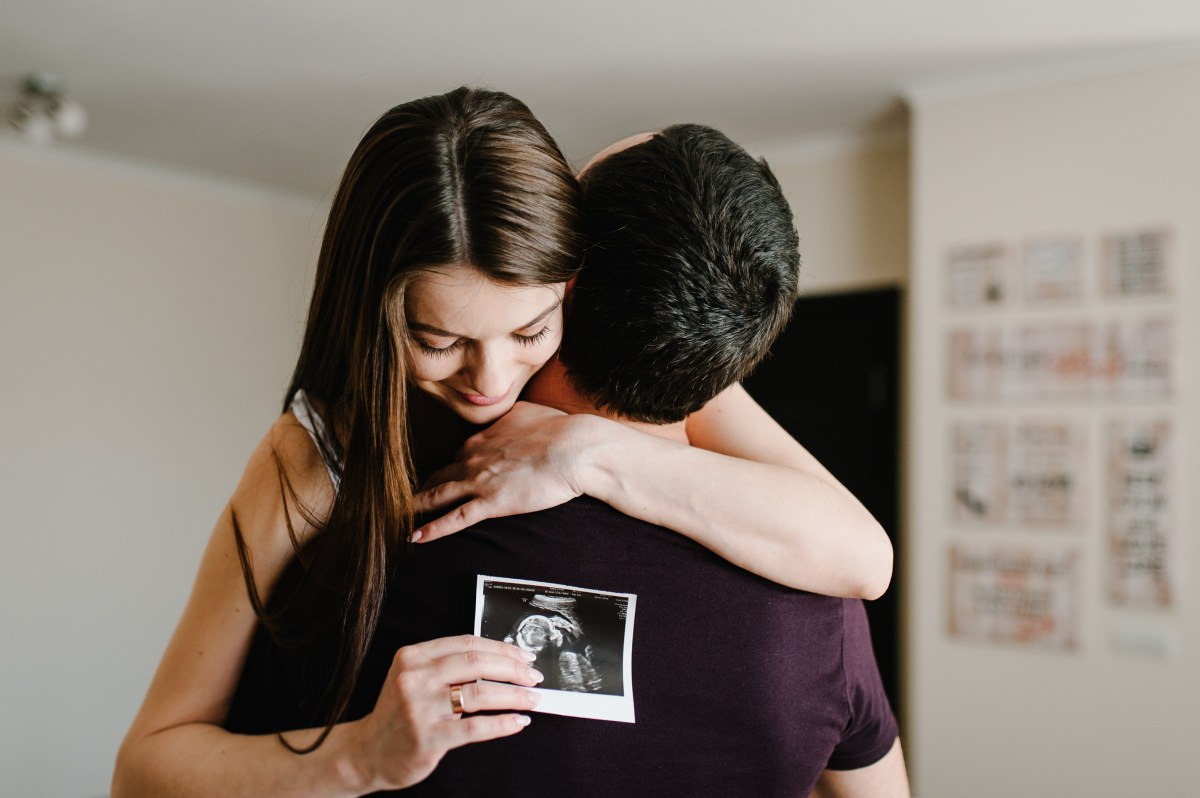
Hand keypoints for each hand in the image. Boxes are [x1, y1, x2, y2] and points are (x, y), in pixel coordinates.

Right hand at [349, 635, 542, 790]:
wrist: (367, 753)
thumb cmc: (400, 714)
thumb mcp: (414, 678)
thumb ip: (447, 666)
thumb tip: (502, 660)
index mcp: (413, 657)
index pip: (467, 644)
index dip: (501, 649)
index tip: (524, 656)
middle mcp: (414, 678)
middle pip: (476, 664)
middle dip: (513, 669)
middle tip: (534, 676)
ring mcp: (419, 709)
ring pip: (479, 694)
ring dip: (514, 696)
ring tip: (533, 699)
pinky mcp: (428, 738)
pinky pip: (475, 728)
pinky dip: (502, 724)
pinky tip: (518, 722)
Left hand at [412, 402, 595, 541]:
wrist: (574, 449)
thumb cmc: (560, 430)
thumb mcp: (528, 413)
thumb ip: (511, 419)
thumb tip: (511, 419)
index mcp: (483, 436)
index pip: (459, 455)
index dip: (452, 468)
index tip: (447, 476)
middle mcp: (474, 457)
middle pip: (441, 474)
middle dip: (424, 487)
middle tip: (408, 498)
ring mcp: (479, 481)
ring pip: (437, 495)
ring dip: (416, 505)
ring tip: (398, 515)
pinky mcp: (491, 503)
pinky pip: (454, 519)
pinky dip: (432, 529)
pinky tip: (414, 537)